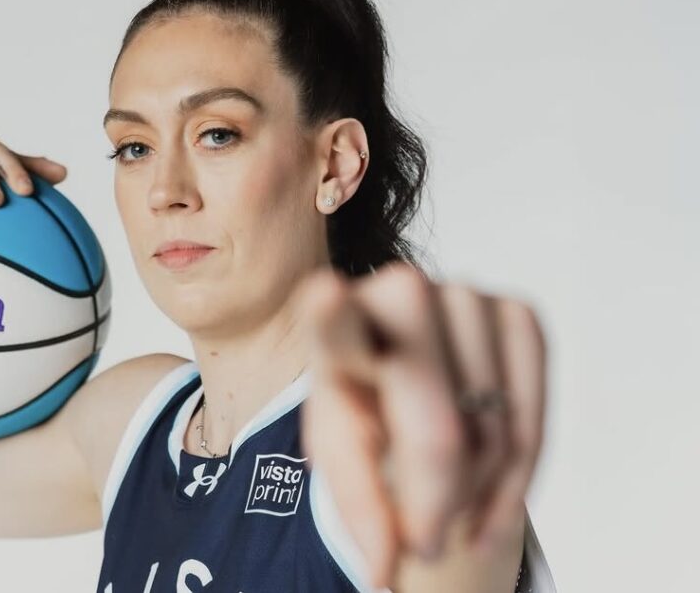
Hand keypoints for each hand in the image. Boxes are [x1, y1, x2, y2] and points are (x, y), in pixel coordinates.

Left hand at [295, 262, 546, 589]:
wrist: (408, 375)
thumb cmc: (363, 411)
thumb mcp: (344, 458)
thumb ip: (360, 512)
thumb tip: (383, 578)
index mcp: (334, 325)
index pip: (331, 318)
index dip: (331, 312)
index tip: (325, 298)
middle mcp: (399, 293)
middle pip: (436, 428)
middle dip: (437, 503)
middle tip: (425, 545)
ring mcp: (465, 295)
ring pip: (491, 433)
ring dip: (476, 497)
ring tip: (450, 517)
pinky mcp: (517, 312)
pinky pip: (532, 418)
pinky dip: (517, 478)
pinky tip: (491, 506)